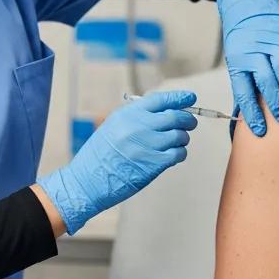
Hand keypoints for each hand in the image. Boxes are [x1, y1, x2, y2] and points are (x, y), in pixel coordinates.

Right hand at [38, 89, 197, 234]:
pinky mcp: (153, 164)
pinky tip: (174, 155)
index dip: (179, 97)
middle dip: (187, 119)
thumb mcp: (113, 126)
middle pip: (175, 116)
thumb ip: (137, 117)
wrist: (87, 180)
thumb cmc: (100, 154)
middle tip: (190, 123)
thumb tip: (165, 110)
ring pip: (180, 136)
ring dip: (183, 138)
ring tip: (177, 142)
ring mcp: (147, 145)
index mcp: (128, 114)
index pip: (160, 100)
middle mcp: (139, 127)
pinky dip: (180, 153)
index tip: (190, 97)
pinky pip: (178, 154)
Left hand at [217, 0, 278, 136]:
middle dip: (276, 103)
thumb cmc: (243, 37)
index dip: (252, 113)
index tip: (260, 130)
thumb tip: (252, 111)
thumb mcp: (237, 59)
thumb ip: (246, 80)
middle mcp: (253, 50)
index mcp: (237, 60)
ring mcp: (271, 40)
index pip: (243, 91)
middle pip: (266, 81)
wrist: (249, 5)